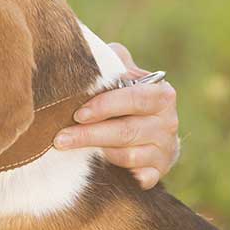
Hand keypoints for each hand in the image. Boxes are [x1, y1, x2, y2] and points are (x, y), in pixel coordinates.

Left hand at [53, 42, 179, 189]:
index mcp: (160, 94)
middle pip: (127, 131)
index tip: (78, 113)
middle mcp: (168, 123)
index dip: (105, 106)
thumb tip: (86, 51)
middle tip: (60, 138)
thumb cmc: (127, 94)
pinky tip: (99, 168)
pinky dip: (121, 173)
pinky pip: (139, 178)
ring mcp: (165, 150)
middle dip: (90, 134)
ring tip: (68, 147)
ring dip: (97, 152)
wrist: (151, 127)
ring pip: (129, 155)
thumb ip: (111, 61)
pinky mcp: (158, 172)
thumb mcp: (123, 72)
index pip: (134, 99)